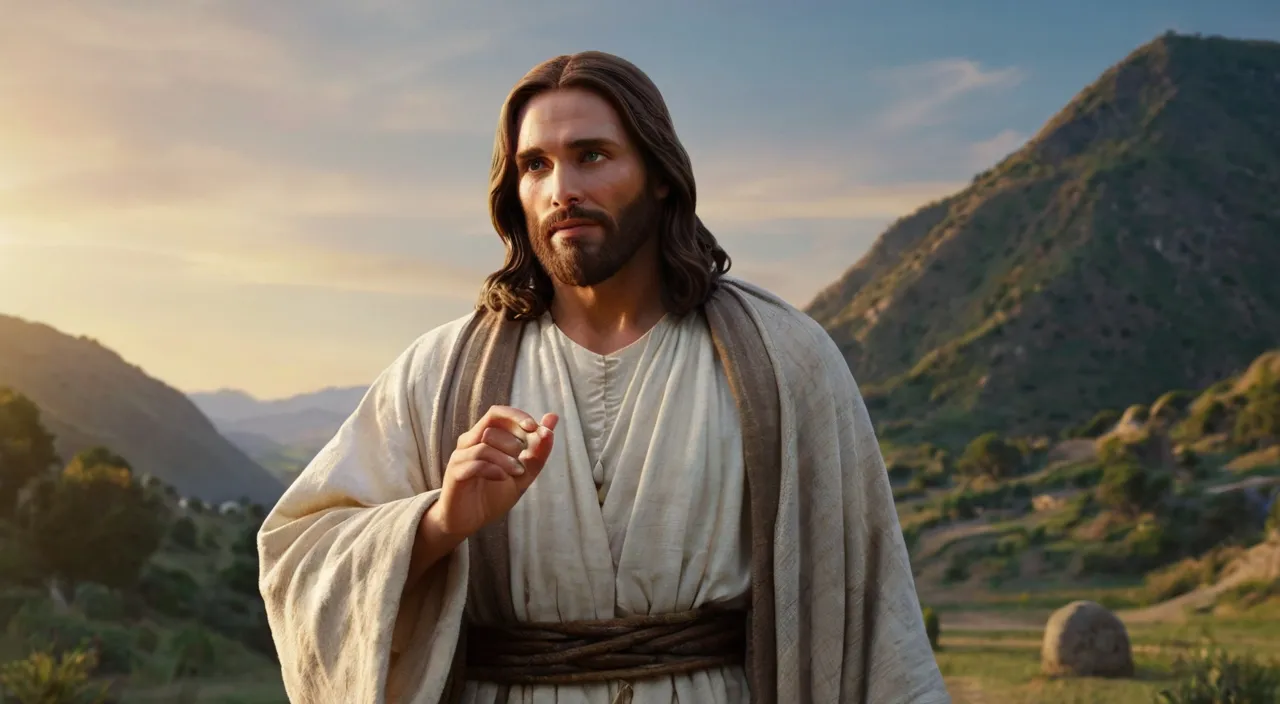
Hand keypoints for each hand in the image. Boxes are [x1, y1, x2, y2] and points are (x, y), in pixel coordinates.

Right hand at [430, 405, 558, 538]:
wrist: (468, 523)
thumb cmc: (493, 494)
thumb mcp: (523, 474)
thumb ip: (538, 449)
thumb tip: (553, 417)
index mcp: (483, 437)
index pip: (498, 413)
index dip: (517, 416)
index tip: (534, 428)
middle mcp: (469, 442)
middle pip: (491, 423)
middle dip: (515, 438)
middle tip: (524, 459)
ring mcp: (460, 457)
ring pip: (485, 443)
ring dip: (507, 458)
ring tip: (518, 473)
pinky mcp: (455, 474)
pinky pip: (475, 463)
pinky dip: (494, 469)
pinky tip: (502, 478)